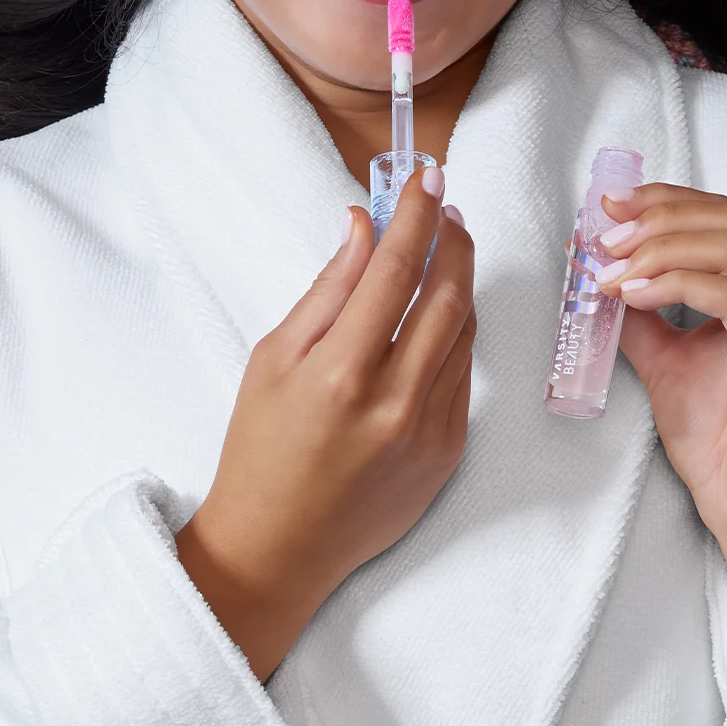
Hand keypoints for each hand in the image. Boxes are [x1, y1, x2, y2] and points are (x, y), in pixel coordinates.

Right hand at [176, 167, 475, 680]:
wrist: (278, 547)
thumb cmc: (261, 448)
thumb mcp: (273, 358)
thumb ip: (328, 288)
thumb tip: (363, 223)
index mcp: (340, 373)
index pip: (396, 270)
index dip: (416, 215)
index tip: (426, 178)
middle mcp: (394, 402)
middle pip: (449, 296)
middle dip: (454, 241)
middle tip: (444, 206)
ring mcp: (428, 432)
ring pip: (465, 334)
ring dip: (461, 283)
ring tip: (445, 250)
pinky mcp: (447, 455)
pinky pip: (463, 377)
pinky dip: (456, 335)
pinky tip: (439, 314)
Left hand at [593, 184, 726, 676]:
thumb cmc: (722, 445)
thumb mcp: (667, 363)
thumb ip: (643, 317)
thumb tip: (600, 274)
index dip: (669, 202)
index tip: (610, 208)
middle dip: (660, 217)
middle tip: (603, 237)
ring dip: (660, 247)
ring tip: (610, 268)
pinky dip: (676, 283)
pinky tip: (633, 295)